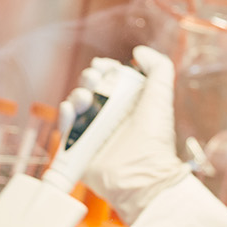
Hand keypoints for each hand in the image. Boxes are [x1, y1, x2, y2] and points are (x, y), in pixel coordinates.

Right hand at [66, 45, 189, 223]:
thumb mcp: (161, 97)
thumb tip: (139, 50)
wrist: (142, 175)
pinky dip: (65, 115)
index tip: (105, 66)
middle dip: (90, 79)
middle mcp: (110, 117)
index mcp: (129, 104)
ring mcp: (93, 132)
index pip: (111, 79)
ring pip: (77, 105)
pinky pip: (66, 127)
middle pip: (91, 89)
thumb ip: (158, 68)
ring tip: (86, 98)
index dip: (105, 69)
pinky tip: (71, 109)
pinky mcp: (79, 148)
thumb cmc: (154, 138)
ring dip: (78, 94)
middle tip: (96, 79)